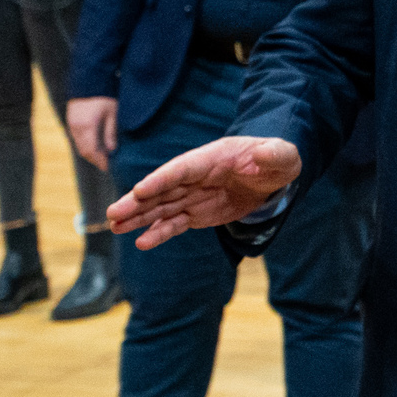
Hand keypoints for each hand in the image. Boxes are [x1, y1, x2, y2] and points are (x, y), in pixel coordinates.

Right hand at [67, 96, 119, 170]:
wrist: (89, 80)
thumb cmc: (105, 97)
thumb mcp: (113, 114)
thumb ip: (111, 133)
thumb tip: (111, 151)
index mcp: (87, 126)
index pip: (91, 151)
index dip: (100, 161)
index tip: (109, 168)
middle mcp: (76, 127)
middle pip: (84, 151)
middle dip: (95, 159)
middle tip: (107, 165)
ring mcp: (71, 124)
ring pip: (79, 145)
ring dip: (90, 153)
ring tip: (103, 157)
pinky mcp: (71, 121)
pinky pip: (77, 138)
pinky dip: (86, 144)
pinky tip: (96, 145)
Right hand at [108, 135, 301, 246]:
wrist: (272, 177)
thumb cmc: (275, 161)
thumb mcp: (282, 155)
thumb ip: (275, 154)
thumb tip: (265, 154)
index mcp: (210, 159)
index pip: (182, 169)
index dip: (161, 179)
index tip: (140, 189)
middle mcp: (194, 177)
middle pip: (162, 189)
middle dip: (138, 201)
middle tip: (114, 212)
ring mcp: (192, 196)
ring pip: (161, 207)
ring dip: (139, 217)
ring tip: (115, 226)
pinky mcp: (195, 213)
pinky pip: (174, 224)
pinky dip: (159, 233)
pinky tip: (142, 242)